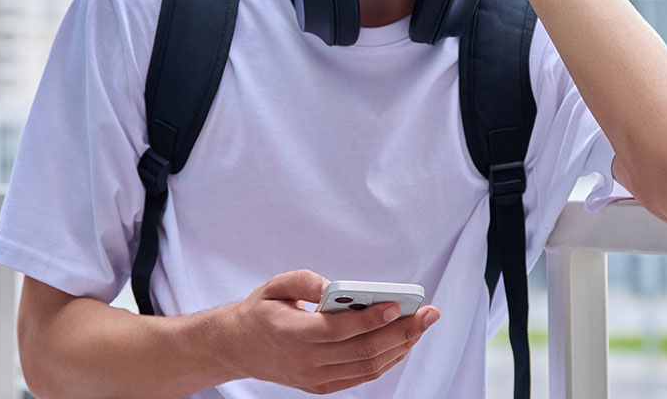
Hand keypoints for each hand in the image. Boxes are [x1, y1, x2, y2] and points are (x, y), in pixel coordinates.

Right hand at [221, 270, 439, 393]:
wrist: (238, 348)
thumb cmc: (262, 311)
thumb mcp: (275, 285)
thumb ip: (304, 280)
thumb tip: (333, 286)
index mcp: (290, 333)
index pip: (337, 330)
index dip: (369, 319)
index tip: (395, 305)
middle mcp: (304, 361)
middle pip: (360, 351)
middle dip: (400, 332)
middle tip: (428, 313)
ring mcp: (314, 378)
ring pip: (366, 367)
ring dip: (400, 347)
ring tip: (422, 325)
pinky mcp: (321, 386)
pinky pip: (361, 376)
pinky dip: (386, 361)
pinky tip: (403, 342)